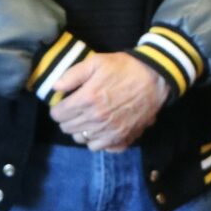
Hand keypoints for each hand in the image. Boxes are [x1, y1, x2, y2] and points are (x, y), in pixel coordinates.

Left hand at [49, 53, 168, 151]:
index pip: (58, 114)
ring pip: (81, 140)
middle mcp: (95, 120)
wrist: (155, 79)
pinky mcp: (122, 139)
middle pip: (67, 129)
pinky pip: (100, 148)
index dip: (58, 107)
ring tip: (87, 119)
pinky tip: (102, 129)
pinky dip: (97, 140)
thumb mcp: (96, 62)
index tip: (64, 103)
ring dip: (80, 131)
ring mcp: (109, 132)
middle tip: (75, 110)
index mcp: (87, 100)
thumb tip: (55, 87)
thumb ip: (72, 74)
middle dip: (67, 119)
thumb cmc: (125, 68)